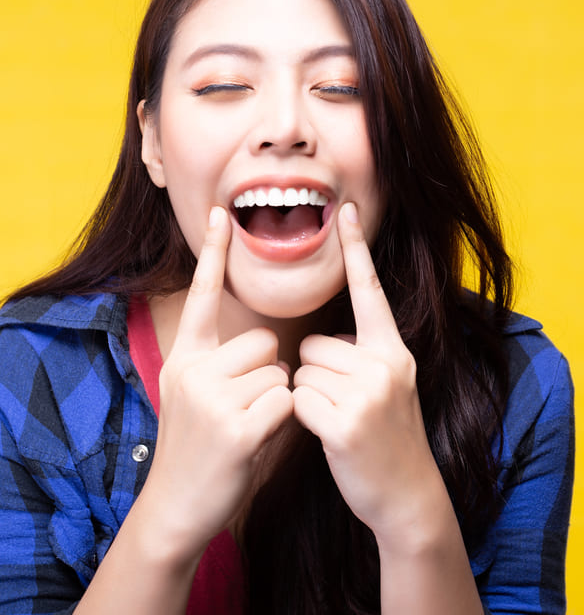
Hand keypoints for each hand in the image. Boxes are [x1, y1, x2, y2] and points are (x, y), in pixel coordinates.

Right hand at [146, 207, 292, 557]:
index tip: (220, 212)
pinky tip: (256, 440)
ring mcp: (213, 399)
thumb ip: (216, 362)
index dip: (213, 254)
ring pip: (281, 372)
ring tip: (247, 424)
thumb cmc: (196, 446)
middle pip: (266, 340)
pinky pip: (285, 401)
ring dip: (276, 397)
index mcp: (184, 357)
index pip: (203, 295)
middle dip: (269, 370)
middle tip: (246, 404)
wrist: (175, 506)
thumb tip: (264, 342)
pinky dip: (282, 420)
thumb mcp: (189, 394)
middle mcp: (193, 369)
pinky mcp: (237, 428)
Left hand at [293, 202, 443, 544]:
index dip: (356, 250)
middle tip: (341, 401)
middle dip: (316, 371)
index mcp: (394, 350)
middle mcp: (385, 365)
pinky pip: (298, 401)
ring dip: (309, 395)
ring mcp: (368, 395)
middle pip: (314, 343)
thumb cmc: (387, 435)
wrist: (407, 494)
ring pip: (302, 371)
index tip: (346, 210)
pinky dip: (303, 418)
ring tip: (338, 417)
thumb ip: (365, 354)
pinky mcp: (345, 424)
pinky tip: (329, 434)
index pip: (370, 291)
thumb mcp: (391, 384)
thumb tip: (322, 338)